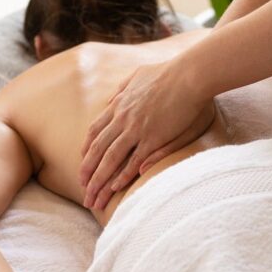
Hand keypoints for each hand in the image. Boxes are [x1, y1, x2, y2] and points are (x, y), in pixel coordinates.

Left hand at [80, 60, 215, 210]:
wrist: (188, 74)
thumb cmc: (169, 73)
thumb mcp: (138, 74)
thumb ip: (123, 88)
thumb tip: (111, 100)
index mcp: (119, 104)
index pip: (96, 130)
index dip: (88, 148)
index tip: (83, 161)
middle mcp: (122, 118)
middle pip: (97, 149)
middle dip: (88, 171)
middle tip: (82, 187)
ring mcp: (136, 129)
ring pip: (110, 159)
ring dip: (99, 180)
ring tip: (93, 198)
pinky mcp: (153, 138)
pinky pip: (132, 161)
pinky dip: (122, 175)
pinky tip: (114, 188)